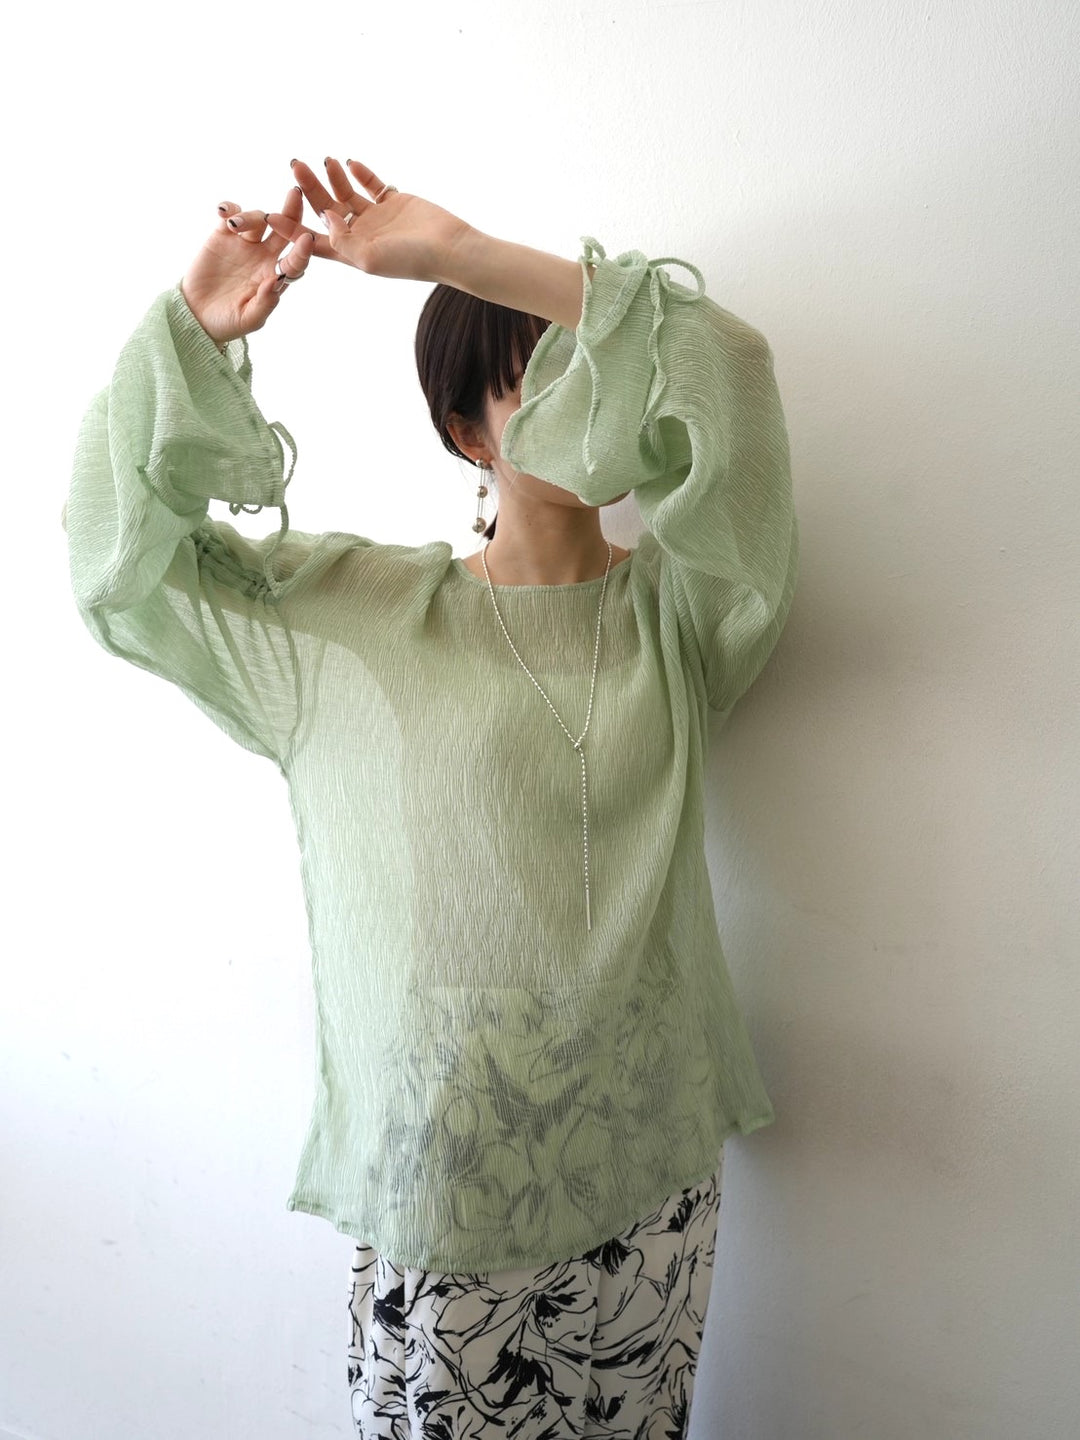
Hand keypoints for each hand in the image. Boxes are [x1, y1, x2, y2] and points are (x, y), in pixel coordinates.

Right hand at [180, 184, 314, 346]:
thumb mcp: (249, 319)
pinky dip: (229, 209)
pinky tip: (223, 211)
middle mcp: (265, 256)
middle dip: (291, 212)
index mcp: (277, 277)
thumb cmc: (227, 322)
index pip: (296, 260)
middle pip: (284, 229)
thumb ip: (266, 302)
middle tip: (294, 195)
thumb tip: (278, 280)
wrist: (197, 315)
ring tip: (235, 225)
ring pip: (257, 219)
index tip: (306, 238)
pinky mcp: (222, 235)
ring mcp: (245, 244)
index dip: (302, 250)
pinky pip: (230, 214)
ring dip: (251, 217)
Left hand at [265, 156, 473, 283]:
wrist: (451, 248)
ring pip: (346, 194)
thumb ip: (342, 241)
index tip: (269, 213)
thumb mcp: (370, 258)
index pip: (313, 241)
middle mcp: (361, 235)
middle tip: (295, 166)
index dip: (291, 229)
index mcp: (352, 253)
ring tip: (323, 159)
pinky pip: (371, 184)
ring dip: (333, 177)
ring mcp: (377, 218)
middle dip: (309, 190)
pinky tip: (350, 162)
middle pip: (326, 211)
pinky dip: (360, 173)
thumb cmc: (413, 260)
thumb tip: (325, 218)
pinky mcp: (394, 202)